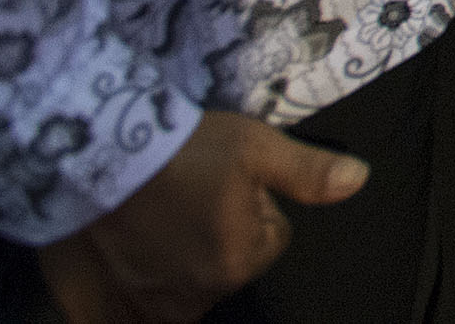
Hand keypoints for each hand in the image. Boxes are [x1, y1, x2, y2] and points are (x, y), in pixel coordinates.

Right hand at [37, 111, 368, 323]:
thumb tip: (358, 179)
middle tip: (187, 196)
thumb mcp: (254, 147)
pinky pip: (136, 313)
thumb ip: (308, 172)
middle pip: (227, 265)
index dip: (253, 206)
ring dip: (178, 262)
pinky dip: (138, 296)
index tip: (223, 183)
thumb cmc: (179, 150)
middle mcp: (200, 294)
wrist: (96, 158)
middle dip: (216, 237)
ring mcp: (152, 307)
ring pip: (185, 286)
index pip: (271, 237)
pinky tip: (133, 263)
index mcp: (242, 260)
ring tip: (153, 220)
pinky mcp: (108, 309)